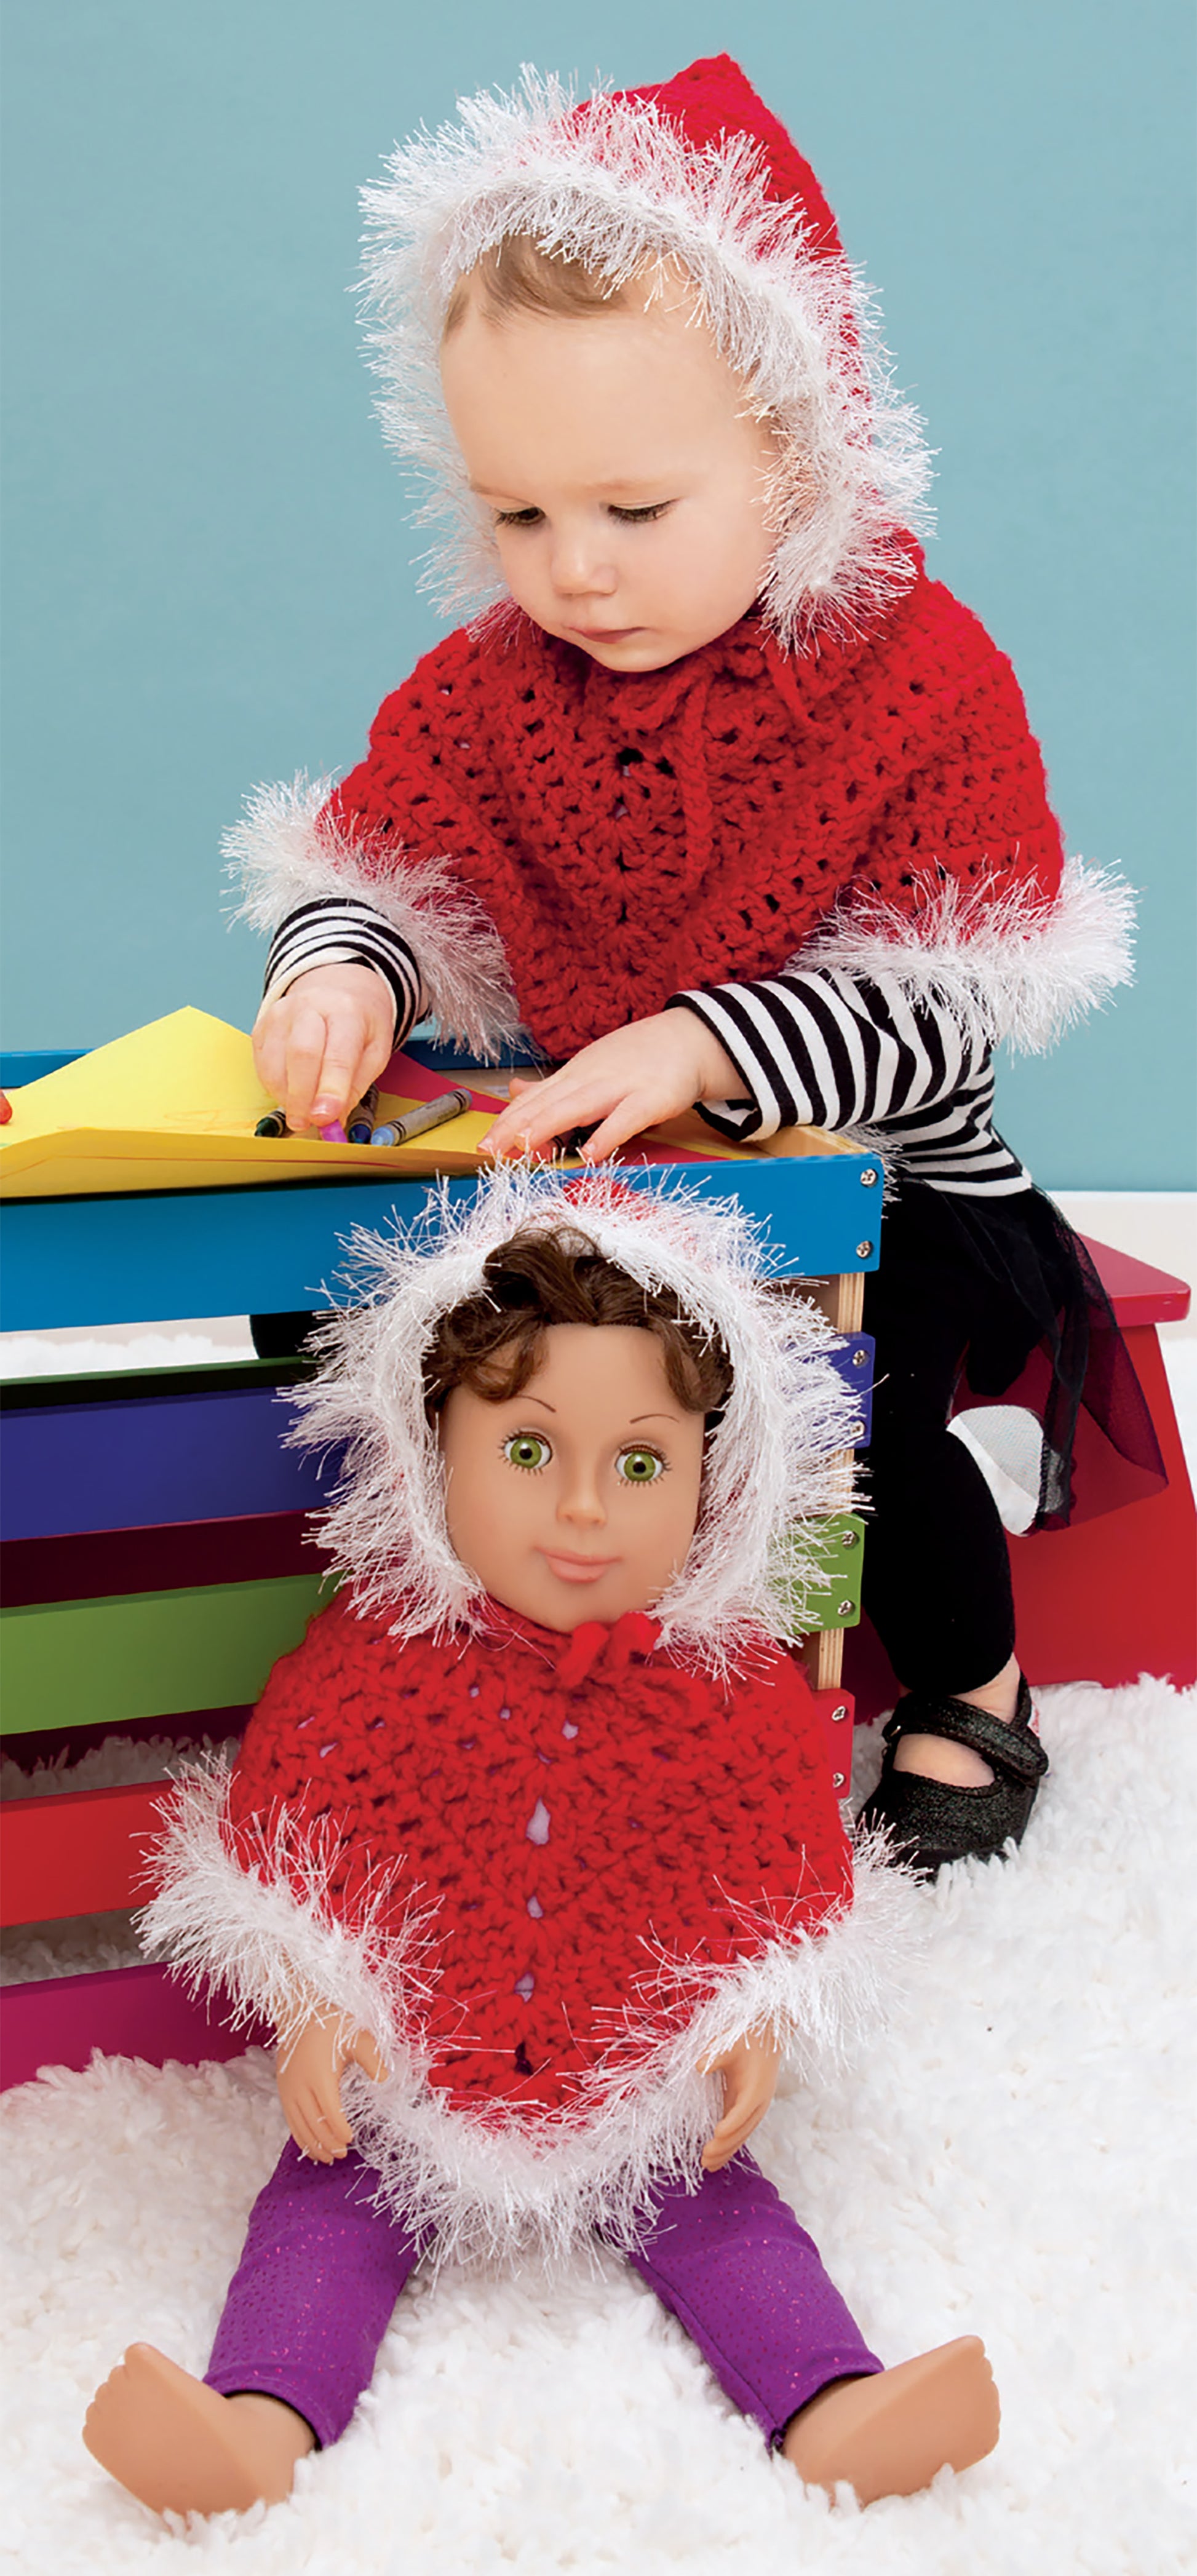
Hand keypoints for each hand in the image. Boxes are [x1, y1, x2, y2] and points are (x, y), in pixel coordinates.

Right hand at [252, 964, 395, 1132]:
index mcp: (346, 1011)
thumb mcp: (375, 1051)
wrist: (336, 990)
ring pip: (275, 1064)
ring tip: (302, 1111)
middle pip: (300, 1055)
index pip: (337, 1054)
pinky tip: (291, 1093)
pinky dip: (275, 1088)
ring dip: (286, 1097)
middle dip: (302, 1097)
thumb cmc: (358, 1025)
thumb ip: (355, 1086)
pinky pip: (262, 1067)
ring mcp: (280, 1015)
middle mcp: (309, 1007)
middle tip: (307, 1123)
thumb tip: (333, 1120)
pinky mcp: (261, 1027)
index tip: (326, 1118)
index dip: (331, 1090)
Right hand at [275, 2008, 389, 2162]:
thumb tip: (386, 2080)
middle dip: (327, 2143)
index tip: (350, 2140)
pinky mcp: (283, 2088)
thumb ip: (373, 2059)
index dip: (339, 2130)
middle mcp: (300, 2085)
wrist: (299, 2011)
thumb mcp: (357, 2037)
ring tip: (326, 2157)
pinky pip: (289, 2119)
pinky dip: (299, 2135)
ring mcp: (288, 2089)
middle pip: (313, 2124)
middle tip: (341, 2155)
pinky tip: (309, 2144)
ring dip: (312, 2144)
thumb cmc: (332, 2024)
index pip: (329, 2112)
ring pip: (299, 2126)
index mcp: (320, 2075)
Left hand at [482, 1012, 745, 1164]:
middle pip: (547, 1104)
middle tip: (488, 1149)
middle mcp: (590, 1079)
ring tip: (523, 1148)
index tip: (483, 1143)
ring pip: (578, 1107)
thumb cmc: (636, 1059)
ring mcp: (621, 1087)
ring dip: (548, 1126)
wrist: (688, 1038)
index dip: (507, 1121)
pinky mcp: (652, 1099)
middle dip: (515, 1127)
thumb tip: (513, 1091)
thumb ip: (551, 1086)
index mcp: (574, 1075)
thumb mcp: (587, 1067)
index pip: (533, 1100)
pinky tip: (591, 1154)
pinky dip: (608, 1135)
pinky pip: (626, 1118)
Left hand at [699, 2028, 780, 2171]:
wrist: (766, 2037)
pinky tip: (717, 2157)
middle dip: (724, 2146)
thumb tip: (699, 2066)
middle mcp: (759, 2102)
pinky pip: (740, 2131)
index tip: (717, 2134)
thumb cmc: (745, 2040)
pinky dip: (729, 2144)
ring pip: (742, 2135)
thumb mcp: (728, 2044)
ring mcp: (755, 2108)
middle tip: (704, 2158)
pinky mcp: (748, 2109)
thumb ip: (714, 2057)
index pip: (743, 2110)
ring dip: (726, 2151)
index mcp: (756, 2088)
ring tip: (708, 2166)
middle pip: (743, 2130)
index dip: (731, 2124)